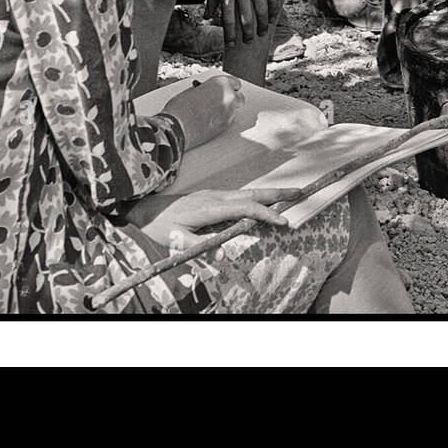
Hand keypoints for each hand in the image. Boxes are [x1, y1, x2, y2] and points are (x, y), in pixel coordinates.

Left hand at [140, 186, 290, 248]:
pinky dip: (258, 198)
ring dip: (270, 194)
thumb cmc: (162, 226)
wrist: (147, 209)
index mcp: (211, 207)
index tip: (283, 221)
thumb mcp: (176, 240)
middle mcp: (217, 197)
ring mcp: (216, 195)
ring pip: (248, 193)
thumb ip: (200, 247)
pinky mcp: (214, 197)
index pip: (245, 209)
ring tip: (290, 196)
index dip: (265, 214)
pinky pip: (241, 197)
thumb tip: (224, 255)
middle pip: (252, 194)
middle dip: (277, 193)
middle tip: (300, 192)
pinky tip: (266, 203)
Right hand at [161, 74, 244, 149]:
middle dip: (231, 99)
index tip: (225, 90)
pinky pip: (228, 120)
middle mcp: (229, 96)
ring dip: (226, 110)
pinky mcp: (226, 126)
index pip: (235, 83)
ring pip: (234, 110)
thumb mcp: (192, 91)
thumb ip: (206, 89)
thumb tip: (208, 92)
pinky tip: (209, 122)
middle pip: (239, 97)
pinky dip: (221, 120)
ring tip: (210, 113)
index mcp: (221, 83)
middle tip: (220, 102)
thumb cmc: (180, 108)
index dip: (229, 87)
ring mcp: (229, 112)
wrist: (176, 128)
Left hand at [207, 0, 274, 45]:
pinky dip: (273, 9)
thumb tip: (208, 16)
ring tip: (260, 33)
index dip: (230, 34)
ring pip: (262, 10)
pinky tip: (272, 17)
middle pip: (247, 18)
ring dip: (261, 24)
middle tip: (247, 42)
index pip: (228, 18)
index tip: (231, 44)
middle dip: (247, 33)